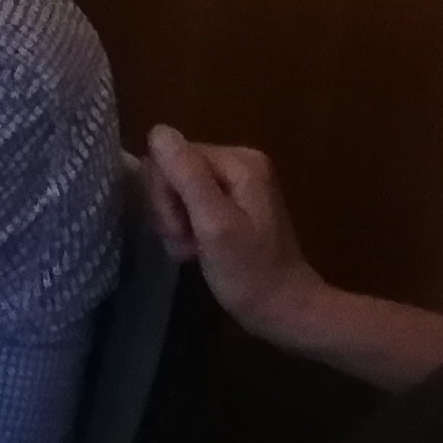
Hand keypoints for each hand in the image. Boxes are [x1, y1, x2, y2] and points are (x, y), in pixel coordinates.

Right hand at [142, 125, 319, 332]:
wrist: (284, 310)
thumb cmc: (250, 273)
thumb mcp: (214, 225)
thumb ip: (187, 176)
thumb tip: (159, 131)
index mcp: (238, 160)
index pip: (171, 156)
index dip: (165, 195)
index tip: (182, 231)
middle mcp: (238, 162)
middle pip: (173, 170)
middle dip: (170, 209)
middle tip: (186, 243)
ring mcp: (236, 182)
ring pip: (176, 189)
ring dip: (175, 222)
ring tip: (192, 250)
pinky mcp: (231, 203)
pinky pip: (189, 202)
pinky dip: (186, 228)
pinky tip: (197, 249)